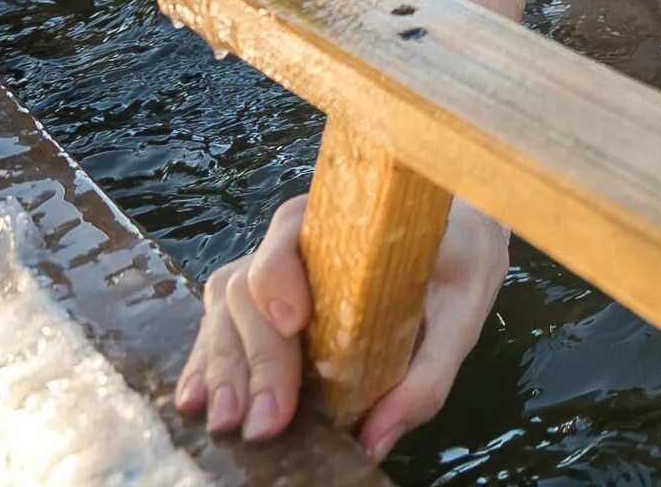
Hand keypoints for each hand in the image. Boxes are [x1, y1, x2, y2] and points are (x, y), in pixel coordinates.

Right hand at [176, 196, 506, 458]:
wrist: (456, 233)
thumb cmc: (459, 260)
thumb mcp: (465, 310)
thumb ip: (427, 374)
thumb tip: (374, 440)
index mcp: (348, 219)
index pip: (293, 230)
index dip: (281, 275)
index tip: (293, 323)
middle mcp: (297, 237)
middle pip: (249, 286)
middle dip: (253, 358)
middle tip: (263, 421)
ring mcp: (272, 269)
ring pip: (224, 308)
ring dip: (221, 368)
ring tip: (226, 422)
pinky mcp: (259, 302)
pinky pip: (219, 326)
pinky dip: (205, 364)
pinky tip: (195, 402)